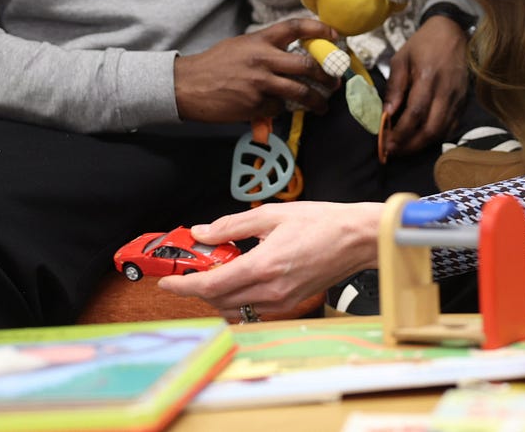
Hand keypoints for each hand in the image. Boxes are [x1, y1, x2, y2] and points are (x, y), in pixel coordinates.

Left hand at [157, 201, 383, 319]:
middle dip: (196, 289)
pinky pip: (254, 309)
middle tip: (187, 271)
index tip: (167, 282)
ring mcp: (282, 301)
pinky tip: (238, 280)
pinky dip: (237, 299)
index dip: (184, 286)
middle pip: (218, 301)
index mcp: (262, 266)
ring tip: (213, 273)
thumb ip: (232, 225)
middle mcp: (270, 290)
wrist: (358, 239)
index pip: (211, 285)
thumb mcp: (272, 214)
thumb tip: (202, 233)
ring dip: (216, 296)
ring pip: (234, 309)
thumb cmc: (322, 223)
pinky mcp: (291, 304)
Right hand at [175, 19, 339, 121]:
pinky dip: (282, 110)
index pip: (294, 28)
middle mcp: (263, 59)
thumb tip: (293, 56)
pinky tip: (280, 110)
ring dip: (316, 101)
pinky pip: (279, 108)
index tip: (335, 35)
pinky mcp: (255, 105)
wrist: (187, 85)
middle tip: (334, 82)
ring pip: (300, 92)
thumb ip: (266, 49)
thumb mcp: (241, 46)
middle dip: (326, 76)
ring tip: (322, 106)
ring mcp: (260, 84)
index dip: (318, 30)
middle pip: (306, 65)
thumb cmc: (214, 64)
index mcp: (260, 40)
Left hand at [382, 15, 469, 157]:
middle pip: (431, 129)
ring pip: (442, 131)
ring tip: (405, 148)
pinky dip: (437, 137)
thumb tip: (387, 113)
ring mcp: (458, 98)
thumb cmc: (423, 44)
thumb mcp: (401, 58)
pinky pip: (452, 126)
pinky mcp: (464, 101)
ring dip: (422, 144)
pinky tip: (423, 138)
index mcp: (428, 78)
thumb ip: (395, 86)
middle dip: (411, 145)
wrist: (452, 31)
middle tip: (394, 150)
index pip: (415, 113)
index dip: (400, 132)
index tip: (386, 142)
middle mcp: (446, 91)